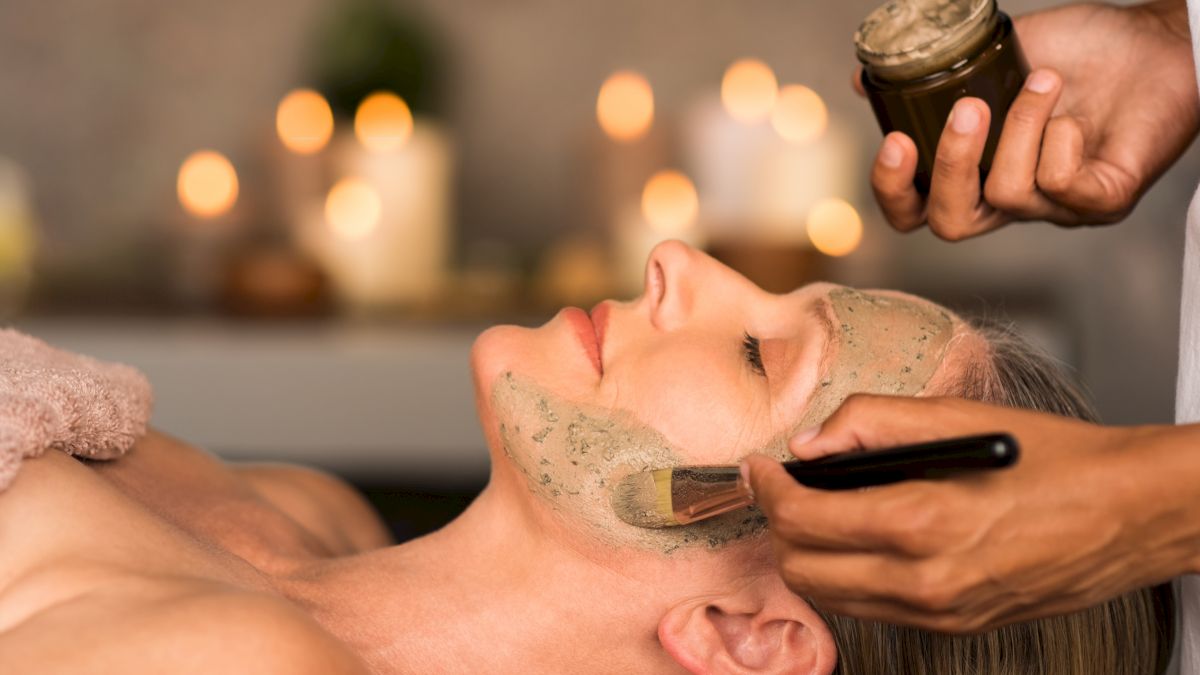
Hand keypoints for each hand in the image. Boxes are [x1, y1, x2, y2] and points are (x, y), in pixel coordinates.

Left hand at [744, 395, 1199, 631]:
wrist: (1129, 515)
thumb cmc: (1053, 460)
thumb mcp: (958, 417)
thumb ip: (871, 421)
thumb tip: (808, 443)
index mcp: (923, 522)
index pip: (802, 519)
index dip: (767, 489)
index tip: (759, 467)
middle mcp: (925, 581)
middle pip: (802, 568)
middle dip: (779, 524)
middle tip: (782, 486)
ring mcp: (939, 614)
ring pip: (829, 596)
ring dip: (808, 554)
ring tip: (817, 509)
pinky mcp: (954, 626)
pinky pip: (871, 608)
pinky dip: (847, 575)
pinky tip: (860, 537)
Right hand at [863, 0, 1199, 239]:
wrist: (1159, 42)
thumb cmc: (1083, 52)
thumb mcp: (995, 56)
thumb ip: (937, 72)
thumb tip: (862, 80)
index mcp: (977, 173)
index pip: (915, 210)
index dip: (893, 190)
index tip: (895, 141)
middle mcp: (1012, 201)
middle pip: (950, 224)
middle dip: (948, 167)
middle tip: (966, 111)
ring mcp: (1056, 208)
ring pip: (1006, 193)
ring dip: (1020, 126)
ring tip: (1045, 81)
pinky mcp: (1102, 202)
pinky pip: (1059, 185)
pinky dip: (1060, 140)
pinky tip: (1077, 116)